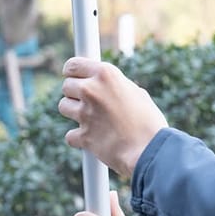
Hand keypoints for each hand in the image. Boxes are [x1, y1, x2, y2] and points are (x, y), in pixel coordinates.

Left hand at [59, 57, 167, 178]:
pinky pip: (71, 134)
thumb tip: (110, 88)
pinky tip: (95, 139)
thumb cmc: (150, 122)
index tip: (75, 78)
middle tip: (90, 102)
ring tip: (94, 119)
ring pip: (64, 106)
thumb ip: (118, 87)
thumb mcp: (138, 94)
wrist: (151, 150)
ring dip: (74, 113)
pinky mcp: (82, 135)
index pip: (73, 65)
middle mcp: (92, 90)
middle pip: (67, 85)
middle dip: (76, 94)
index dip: (73, 73)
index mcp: (106, 75)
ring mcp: (85, 113)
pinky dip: (80, 138)